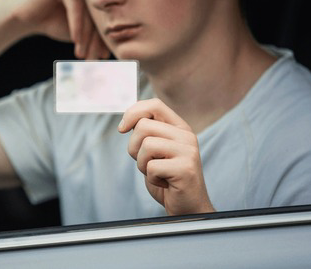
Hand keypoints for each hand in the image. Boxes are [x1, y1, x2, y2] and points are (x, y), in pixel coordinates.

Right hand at [3, 0, 109, 59]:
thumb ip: (94, 34)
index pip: (103, 17)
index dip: (103, 39)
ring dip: (86, 37)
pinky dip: (77, 26)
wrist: (21, 16)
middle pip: (97, 15)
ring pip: (88, 13)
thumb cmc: (50, 22)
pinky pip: (76, 7)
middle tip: (93, 60)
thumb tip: (111, 50)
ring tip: (82, 55)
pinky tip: (75, 41)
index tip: (102, 58)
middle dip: (96, 40)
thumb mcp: (77, 30)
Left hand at [119, 98, 214, 214]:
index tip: (122, 129)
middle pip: (143, 126)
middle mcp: (187, 136)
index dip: (133, 112)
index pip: (154, 105)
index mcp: (179, 127)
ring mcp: (188, 152)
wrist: (187, 206)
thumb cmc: (167, 178)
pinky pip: (151, 166)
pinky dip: (151, 178)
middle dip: (134, 146)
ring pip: (146, 145)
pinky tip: (164, 182)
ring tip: (156, 172)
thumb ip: (147, 133)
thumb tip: (126, 122)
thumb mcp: (155, 150)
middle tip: (147, 162)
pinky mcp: (185, 169)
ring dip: (142, 163)